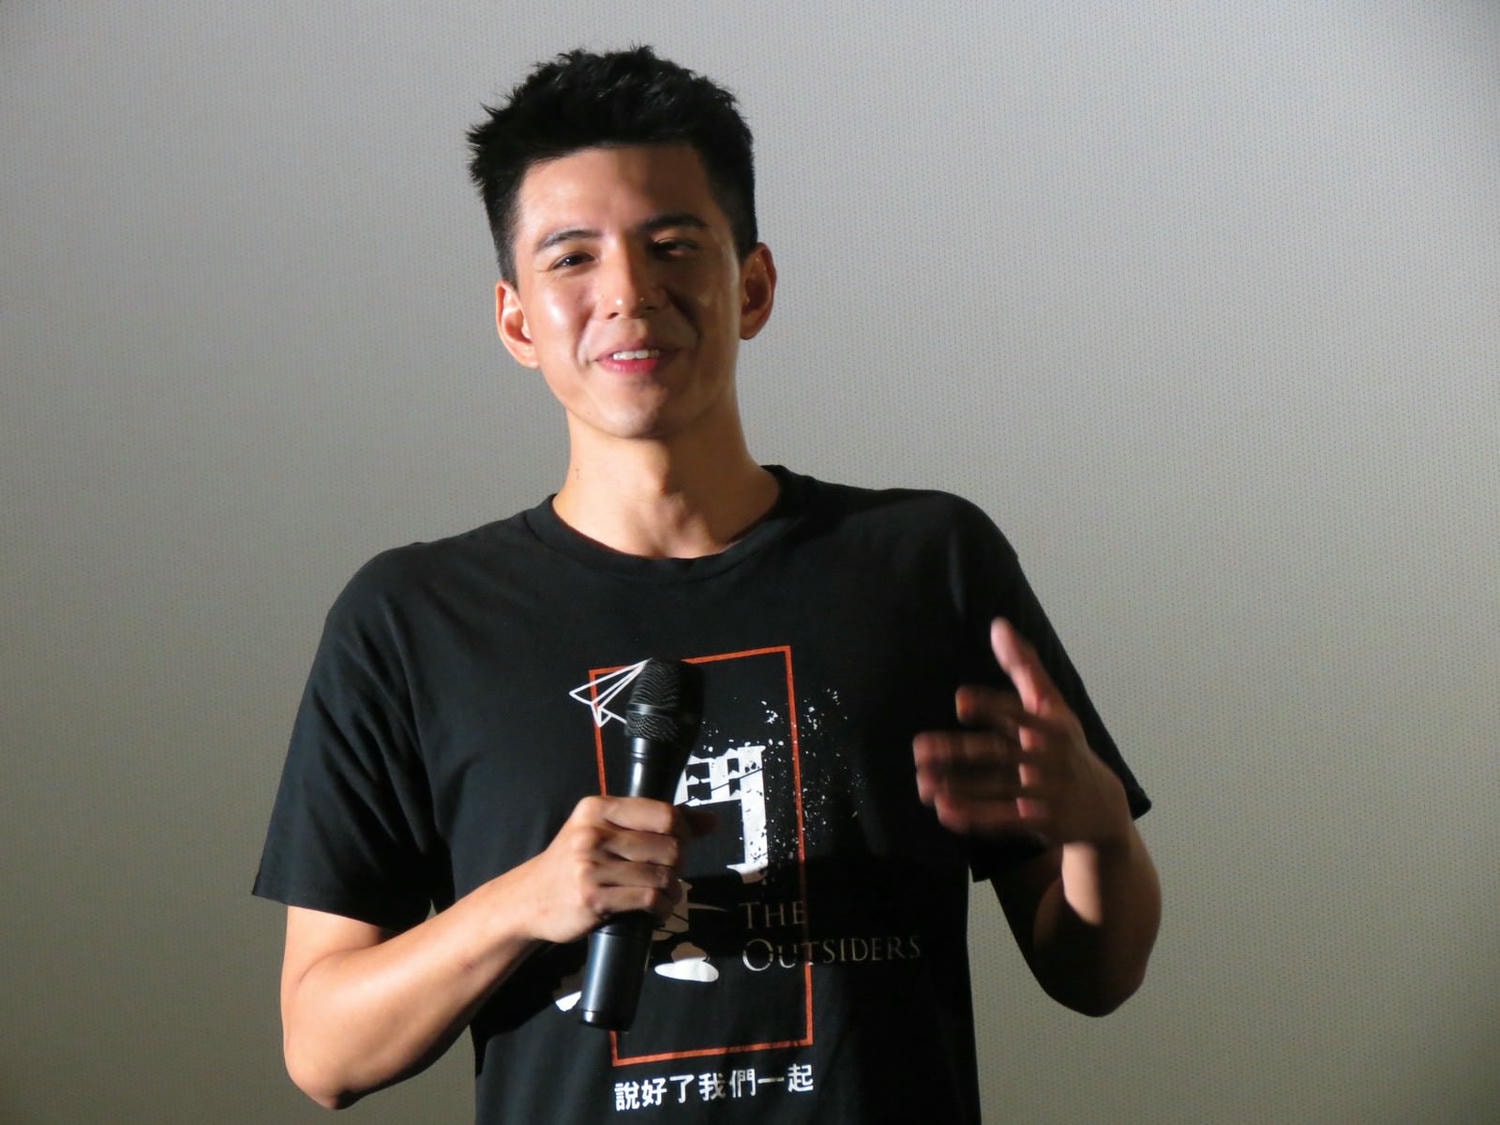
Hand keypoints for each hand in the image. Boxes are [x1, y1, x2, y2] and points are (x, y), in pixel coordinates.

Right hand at [514, 796, 712, 945]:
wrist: (529, 899)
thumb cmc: (574, 862)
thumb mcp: (605, 830)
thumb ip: (655, 821)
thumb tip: (711, 821)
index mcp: (598, 808)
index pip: (664, 813)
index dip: (685, 830)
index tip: (684, 842)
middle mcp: (594, 833)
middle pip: (669, 846)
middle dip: (678, 864)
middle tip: (670, 872)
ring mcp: (592, 866)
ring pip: (662, 875)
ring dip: (673, 890)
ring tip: (666, 894)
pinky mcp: (594, 897)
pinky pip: (648, 900)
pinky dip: (662, 908)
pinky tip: (657, 909)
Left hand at [913, 618, 1129, 847]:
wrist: (1104, 808)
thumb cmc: (1067, 748)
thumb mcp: (1052, 707)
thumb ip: (1024, 667)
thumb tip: (998, 625)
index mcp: (1048, 725)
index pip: (1017, 713)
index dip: (991, 707)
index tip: (960, 702)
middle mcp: (1047, 756)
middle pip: (998, 752)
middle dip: (958, 752)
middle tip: (919, 750)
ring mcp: (1045, 791)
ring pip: (996, 787)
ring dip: (959, 787)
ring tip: (922, 784)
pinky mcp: (1041, 820)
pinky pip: (1004, 819)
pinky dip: (975, 817)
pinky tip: (945, 812)